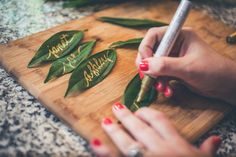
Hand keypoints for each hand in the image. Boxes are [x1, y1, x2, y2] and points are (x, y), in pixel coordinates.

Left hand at [90, 102, 220, 156]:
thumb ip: (206, 149)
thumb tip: (215, 139)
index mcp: (176, 144)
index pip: (159, 121)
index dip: (148, 113)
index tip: (140, 111)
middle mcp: (160, 149)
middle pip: (140, 127)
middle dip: (127, 117)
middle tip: (117, 107)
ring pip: (127, 141)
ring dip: (115, 130)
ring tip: (105, 121)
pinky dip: (103, 151)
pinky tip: (93, 142)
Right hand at [136, 27, 235, 104]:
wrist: (225, 86)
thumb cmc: (213, 71)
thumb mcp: (188, 68)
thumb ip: (165, 66)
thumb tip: (143, 65)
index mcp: (179, 36)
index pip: (154, 36)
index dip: (145, 48)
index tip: (144, 63)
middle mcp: (174, 45)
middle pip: (151, 51)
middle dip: (148, 66)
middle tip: (147, 77)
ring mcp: (173, 57)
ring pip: (154, 65)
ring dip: (154, 78)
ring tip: (160, 88)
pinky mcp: (173, 69)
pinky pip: (160, 75)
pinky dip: (160, 83)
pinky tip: (167, 90)